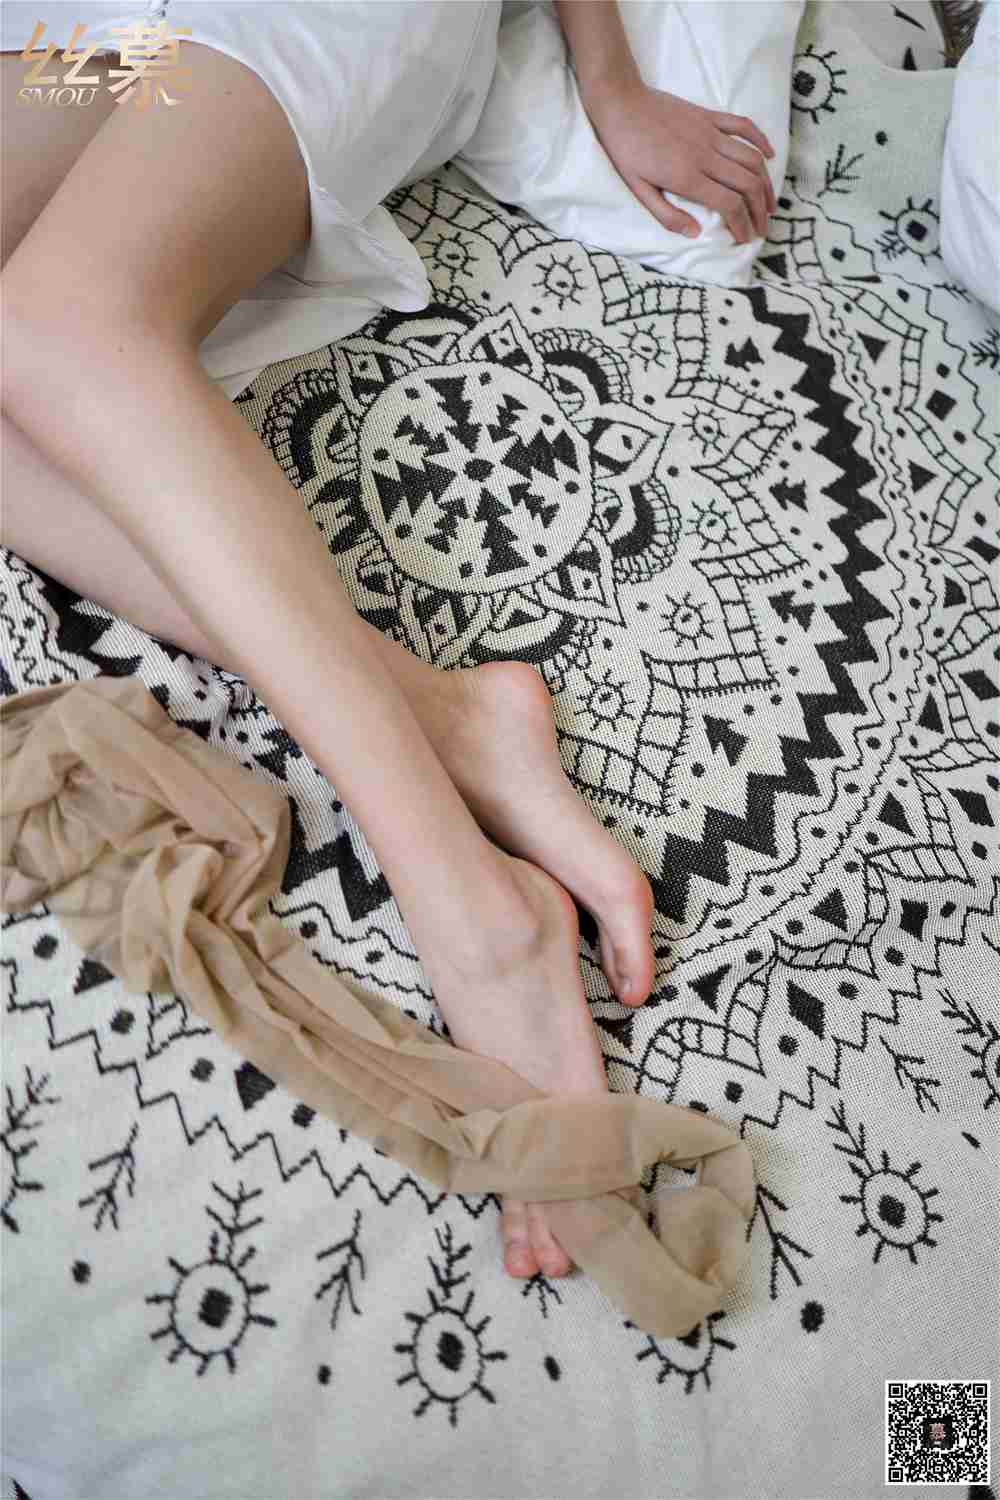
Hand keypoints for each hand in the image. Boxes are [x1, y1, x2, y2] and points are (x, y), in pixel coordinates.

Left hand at [580, 77, 776, 244]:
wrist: (621, 103)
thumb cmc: (625, 149)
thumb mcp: (638, 189)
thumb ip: (667, 214)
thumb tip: (694, 233)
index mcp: (687, 178)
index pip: (729, 204)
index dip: (743, 225)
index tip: (746, 239)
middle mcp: (705, 156)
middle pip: (747, 185)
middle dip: (759, 211)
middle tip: (762, 228)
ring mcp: (710, 133)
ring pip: (751, 159)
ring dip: (766, 183)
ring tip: (769, 203)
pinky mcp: (709, 116)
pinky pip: (743, 126)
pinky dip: (761, 141)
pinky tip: (769, 156)